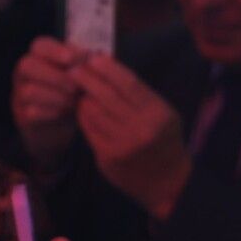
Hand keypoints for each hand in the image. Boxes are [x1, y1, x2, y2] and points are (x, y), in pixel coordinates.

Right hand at [12, 37, 83, 168]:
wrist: (61, 123)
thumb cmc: (72, 91)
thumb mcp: (79, 73)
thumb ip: (83, 62)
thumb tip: (92, 56)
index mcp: (38, 56)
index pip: (39, 45)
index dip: (54, 50)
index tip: (72, 60)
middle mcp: (23, 73)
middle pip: (27, 65)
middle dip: (55, 76)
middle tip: (76, 87)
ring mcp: (18, 94)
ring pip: (29, 90)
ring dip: (56, 96)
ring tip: (73, 101)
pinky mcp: (21, 115)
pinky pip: (31, 112)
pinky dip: (51, 112)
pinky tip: (64, 112)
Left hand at [71, 54, 192, 219]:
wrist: (166, 182)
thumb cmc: (164, 142)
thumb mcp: (164, 115)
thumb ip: (141, 97)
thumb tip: (112, 71)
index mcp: (157, 113)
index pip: (129, 84)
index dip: (108, 69)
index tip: (93, 58)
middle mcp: (140, 128)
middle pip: (107, 96)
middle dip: (88, 80)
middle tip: (74, 70)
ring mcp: (122, 144)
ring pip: (94, 113)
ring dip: (83, 99)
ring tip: (77, 90)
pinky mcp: (107, 157)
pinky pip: (89, 131)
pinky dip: (83, 117)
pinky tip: (80, 110)